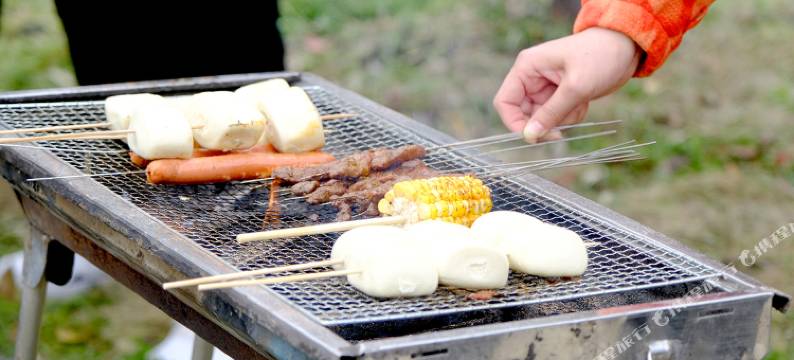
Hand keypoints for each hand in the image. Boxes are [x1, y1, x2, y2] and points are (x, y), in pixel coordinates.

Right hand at [493, 28, 640, 142]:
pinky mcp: (559, 95)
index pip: (505, 102)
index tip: (533, 137)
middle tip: (562, 130)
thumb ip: (551, 113)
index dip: (514, 123)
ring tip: (580, 104)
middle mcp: (531, 78)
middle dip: (544, 123)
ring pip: (542, 118)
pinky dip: (571, 116)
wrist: (626, 48)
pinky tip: (584, 102)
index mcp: (527, 68)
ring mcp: (545, 87)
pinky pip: (557, 116)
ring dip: (561, 119)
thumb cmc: (600, 57)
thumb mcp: (575, 87)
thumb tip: (529, 136)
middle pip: (523, 114)